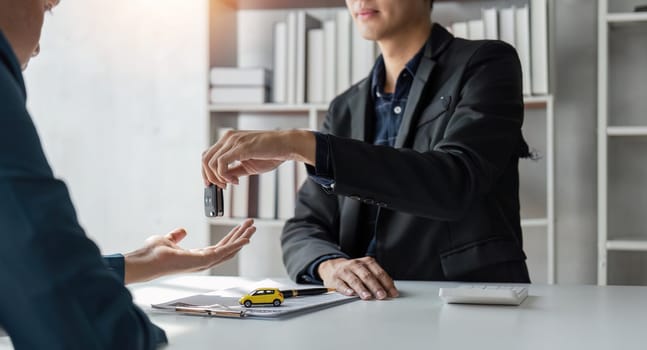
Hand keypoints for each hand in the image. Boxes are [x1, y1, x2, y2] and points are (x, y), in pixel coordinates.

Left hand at [123, 219, 255, 283]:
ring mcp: (204, 262)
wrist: (145, 261)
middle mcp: (202, 261)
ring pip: (229, 250)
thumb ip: (177, 236)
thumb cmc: (152, 254)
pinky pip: (224, 252)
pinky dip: (236, 245)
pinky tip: (246, 239)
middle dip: (240, 236)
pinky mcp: (203, 261)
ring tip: (252, 228)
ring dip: (242, 238)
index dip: (231, 237)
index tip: (240, 227)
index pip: (219, 247)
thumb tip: (182, 230)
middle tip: (251, 225)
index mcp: (196, 256)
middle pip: (228, 248)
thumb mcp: (168, 239)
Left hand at [201, 129, 315, 187]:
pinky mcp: (240, 147)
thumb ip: (235, 170)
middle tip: (221, 187)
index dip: (206, 171)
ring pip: (210, 162)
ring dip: (218, 178)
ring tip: (230, 183)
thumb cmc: (271, 154)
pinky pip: (221, 163)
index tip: (210, 184)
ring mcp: (233, 141)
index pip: (208, 155)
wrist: (287, 146)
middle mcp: (228, 138)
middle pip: (205, 158)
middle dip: (209, 177)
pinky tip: (235, 181)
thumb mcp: (248, 165)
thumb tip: (224, 180)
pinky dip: (224, 176)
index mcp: (229, 140)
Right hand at [318, 257, 398, 299]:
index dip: (387, 283)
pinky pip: (341, 284)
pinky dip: (346, 289)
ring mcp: (345, 271)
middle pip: (367, 276)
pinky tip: (350, 293)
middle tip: (381, 295)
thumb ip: (378, 279)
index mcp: (367, 262)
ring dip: (362, 289)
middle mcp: (356, 265)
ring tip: (367, 296)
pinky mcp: (335, 279)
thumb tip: (390, 290)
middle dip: (375, 286)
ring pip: (354, 280)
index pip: (379, 272)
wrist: (332, 268)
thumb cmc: (354, 271)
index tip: (392, 293)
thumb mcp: (366, 270)